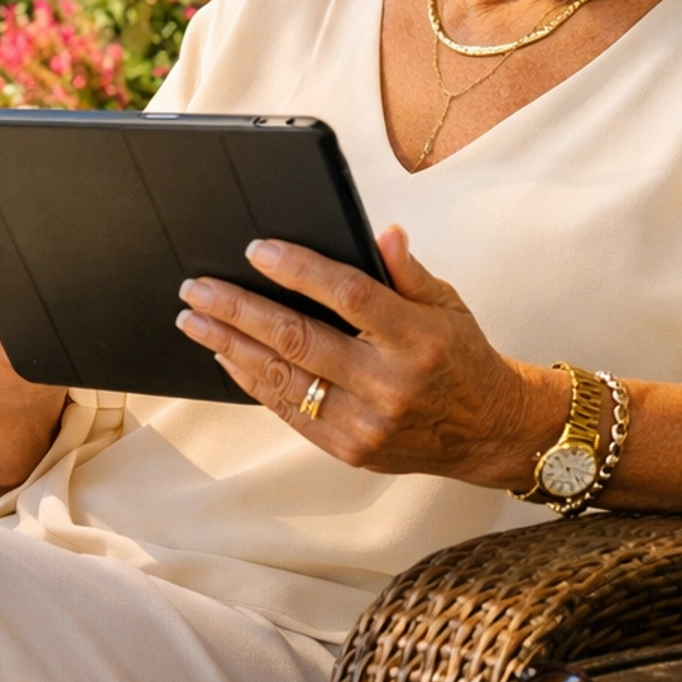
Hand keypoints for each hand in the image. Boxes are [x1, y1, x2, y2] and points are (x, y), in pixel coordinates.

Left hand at [175, 227, 563, 487]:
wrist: (487, 431)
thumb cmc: (460, 357)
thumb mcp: (447, 304)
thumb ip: (408, 270)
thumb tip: (382, 233)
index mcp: (416, 338)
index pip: (349, 296)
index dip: (299, 270)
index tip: (256, 250)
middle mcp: (389, 384)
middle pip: (300, 339)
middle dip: (239, 310)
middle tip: (198, 288)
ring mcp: (366, 423)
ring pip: (283, 378)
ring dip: (231, 346)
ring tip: (194, 320)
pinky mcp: (349, 449)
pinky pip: (288, 412)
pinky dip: (253, 381)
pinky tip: (227, 357)